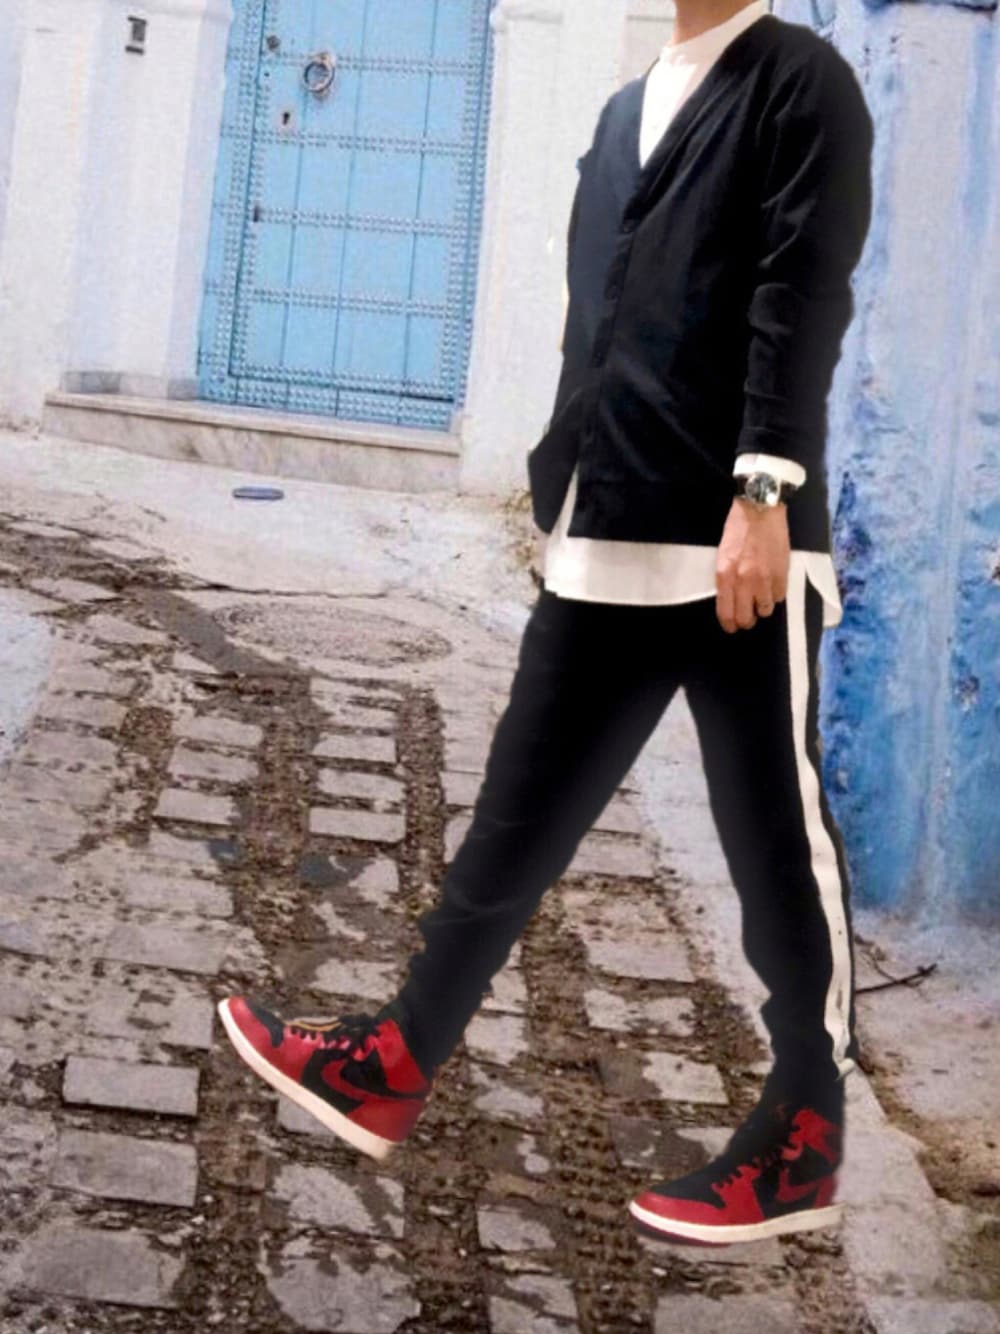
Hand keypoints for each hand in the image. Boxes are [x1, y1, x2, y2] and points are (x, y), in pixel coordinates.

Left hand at [715, 498, 789, 632]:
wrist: (759, 510)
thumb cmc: (737, 529)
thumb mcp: (722, 555)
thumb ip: (726, 579)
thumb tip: (731, 599)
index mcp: (725, 576)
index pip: (726, 613)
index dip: (729, 625)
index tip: (732, 627)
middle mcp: (744, 581)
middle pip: (746, 618)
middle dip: (747, 620)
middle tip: (748, 615)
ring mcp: (765, 579)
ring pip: (766, 610)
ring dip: (763, 607)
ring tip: (761, 596)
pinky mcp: (782, 574)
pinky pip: (780, 596)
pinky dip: (775, 594)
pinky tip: (772, 584)